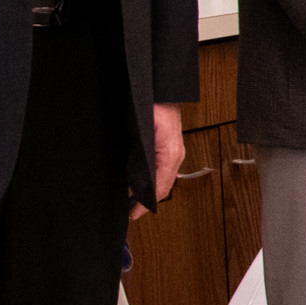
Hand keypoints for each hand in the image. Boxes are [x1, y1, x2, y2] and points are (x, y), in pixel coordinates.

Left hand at [132, 102, 182, 220]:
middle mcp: (173, 156)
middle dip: (147, 202)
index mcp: (171, 156)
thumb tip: (143, 184)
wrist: (160, 90)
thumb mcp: (149, 136)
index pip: (160, 189)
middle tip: (132, 212)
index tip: (134, 215)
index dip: (146, 205)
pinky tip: (138, 180)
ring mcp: (171, 152)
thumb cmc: (155, 107)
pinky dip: (150, 180)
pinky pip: (160, 169)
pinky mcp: (165, 147)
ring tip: (133, 201)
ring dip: (149, 191)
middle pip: (162, 187)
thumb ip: (148, 162)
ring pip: (161, 179)